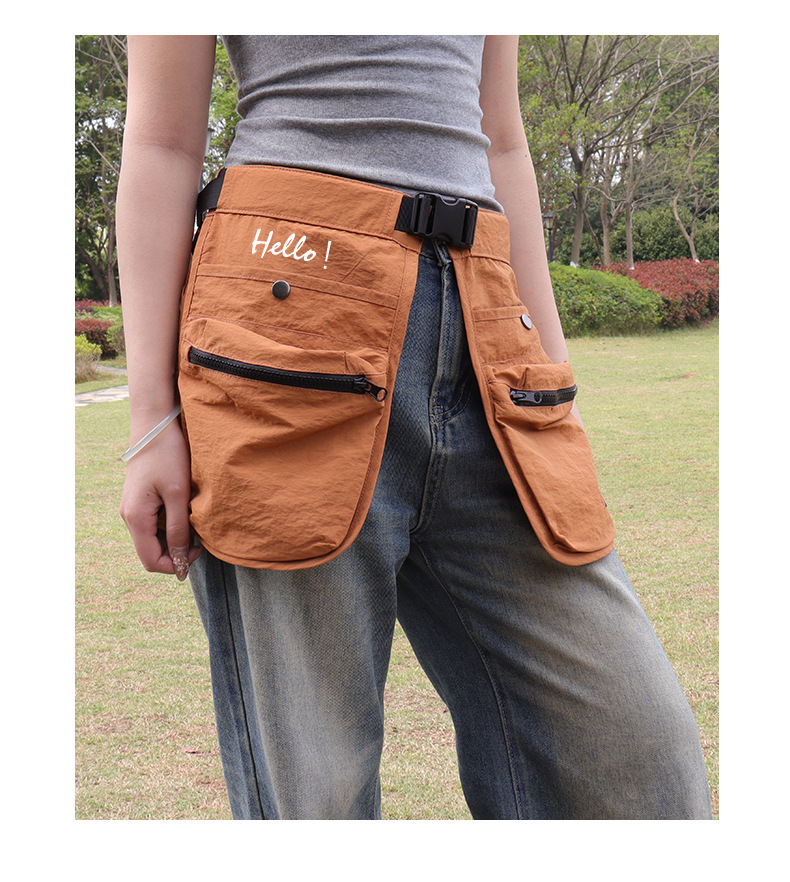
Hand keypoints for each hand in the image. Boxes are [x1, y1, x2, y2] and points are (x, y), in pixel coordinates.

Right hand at [119, 419, 201, 579]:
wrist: (155, 426)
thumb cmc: (167, 456)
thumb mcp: (178, 493)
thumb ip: (178, 528)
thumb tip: (180, 559)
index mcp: (135, 518)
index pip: (151, 561)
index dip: (175, 564)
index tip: (198, 550)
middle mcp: (129, 517)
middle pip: (151, 553)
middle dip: (176, 552)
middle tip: (199, 538)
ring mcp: (133, 509)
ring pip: (154, 539)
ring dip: (174, 537)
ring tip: (193, 520)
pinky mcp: (140, 501)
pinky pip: (154, 524)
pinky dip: (170, 524)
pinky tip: (184, 510)